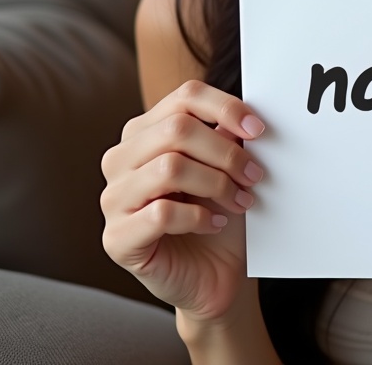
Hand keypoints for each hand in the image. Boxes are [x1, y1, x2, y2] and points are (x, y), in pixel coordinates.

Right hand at [101, 80, 265, 320]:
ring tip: (240, 200)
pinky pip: (162, 213)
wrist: (213, 274)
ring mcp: (113, 199)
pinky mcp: (116, 238)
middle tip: (254, 174)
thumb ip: (228, 135)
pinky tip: (215, 224)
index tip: (259, 129)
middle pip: (177, 129)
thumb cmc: (218, 213)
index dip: (225, 107)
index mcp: (144, 131)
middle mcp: (120, 159)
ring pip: (169, 167)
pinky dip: (199, 217)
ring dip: (216, 183)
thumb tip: (244, 115)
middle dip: (225, 151)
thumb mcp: (227, 167)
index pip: (184, 97)